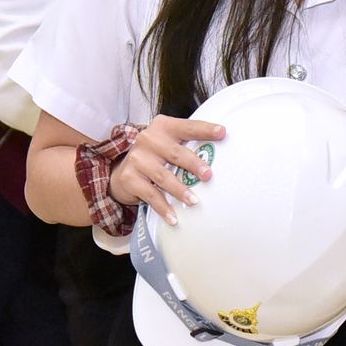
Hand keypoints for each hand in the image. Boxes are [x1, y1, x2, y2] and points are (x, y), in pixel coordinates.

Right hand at [107, 115, 226, 225]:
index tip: (222, 132)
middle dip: (193, 164)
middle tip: (208, 175)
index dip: (205, 129)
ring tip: (194, 200)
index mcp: (163, 127)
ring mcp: (137, 159)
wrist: (122, 170)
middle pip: (175, 153)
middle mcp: (148, 139)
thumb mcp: (168, 143)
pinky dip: (163, 208)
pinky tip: (173, 217)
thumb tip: (220, 155)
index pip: (187, 127)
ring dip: (180, 190)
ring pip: (163, 177)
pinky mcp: (130, 178)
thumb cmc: (155, 156)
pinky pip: (151, 195)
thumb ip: (187, 144)